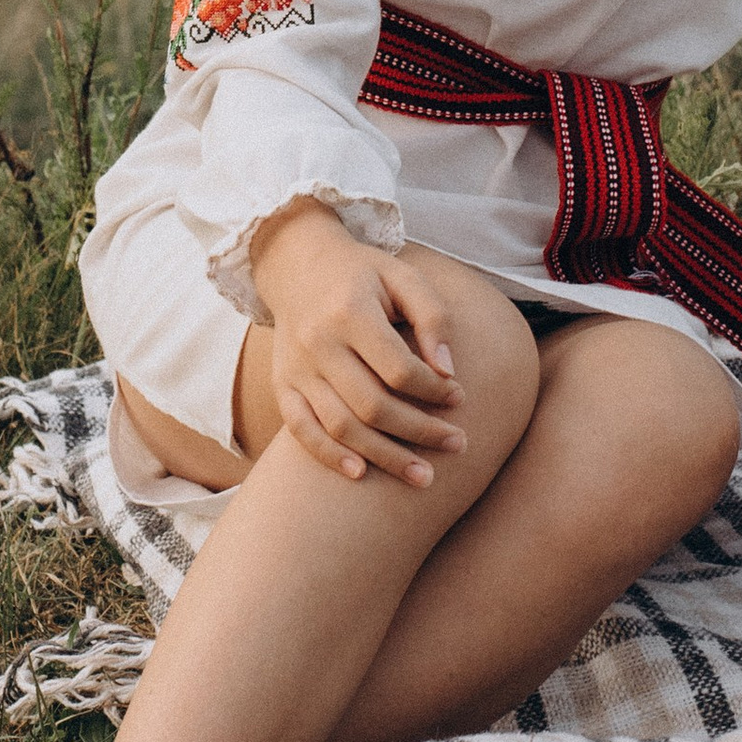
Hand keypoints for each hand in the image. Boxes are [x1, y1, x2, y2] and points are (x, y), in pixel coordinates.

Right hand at [248, 207, 466, 485]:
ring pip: (340, 426)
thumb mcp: (403, 276)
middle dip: (420, 432)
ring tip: (423, 477)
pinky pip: (301, 430)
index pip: (398, 368)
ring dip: (385, 457)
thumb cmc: (361, 273)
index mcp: (350, 311)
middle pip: (372, 405)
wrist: (296, 263)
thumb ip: (432, 317)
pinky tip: (361, 474)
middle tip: (458, 445)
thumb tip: (448, 371)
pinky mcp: (281, 384)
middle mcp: (318, 343)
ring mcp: (296, 368)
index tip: (459, 397)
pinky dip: (329, 456)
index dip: (433, 390)